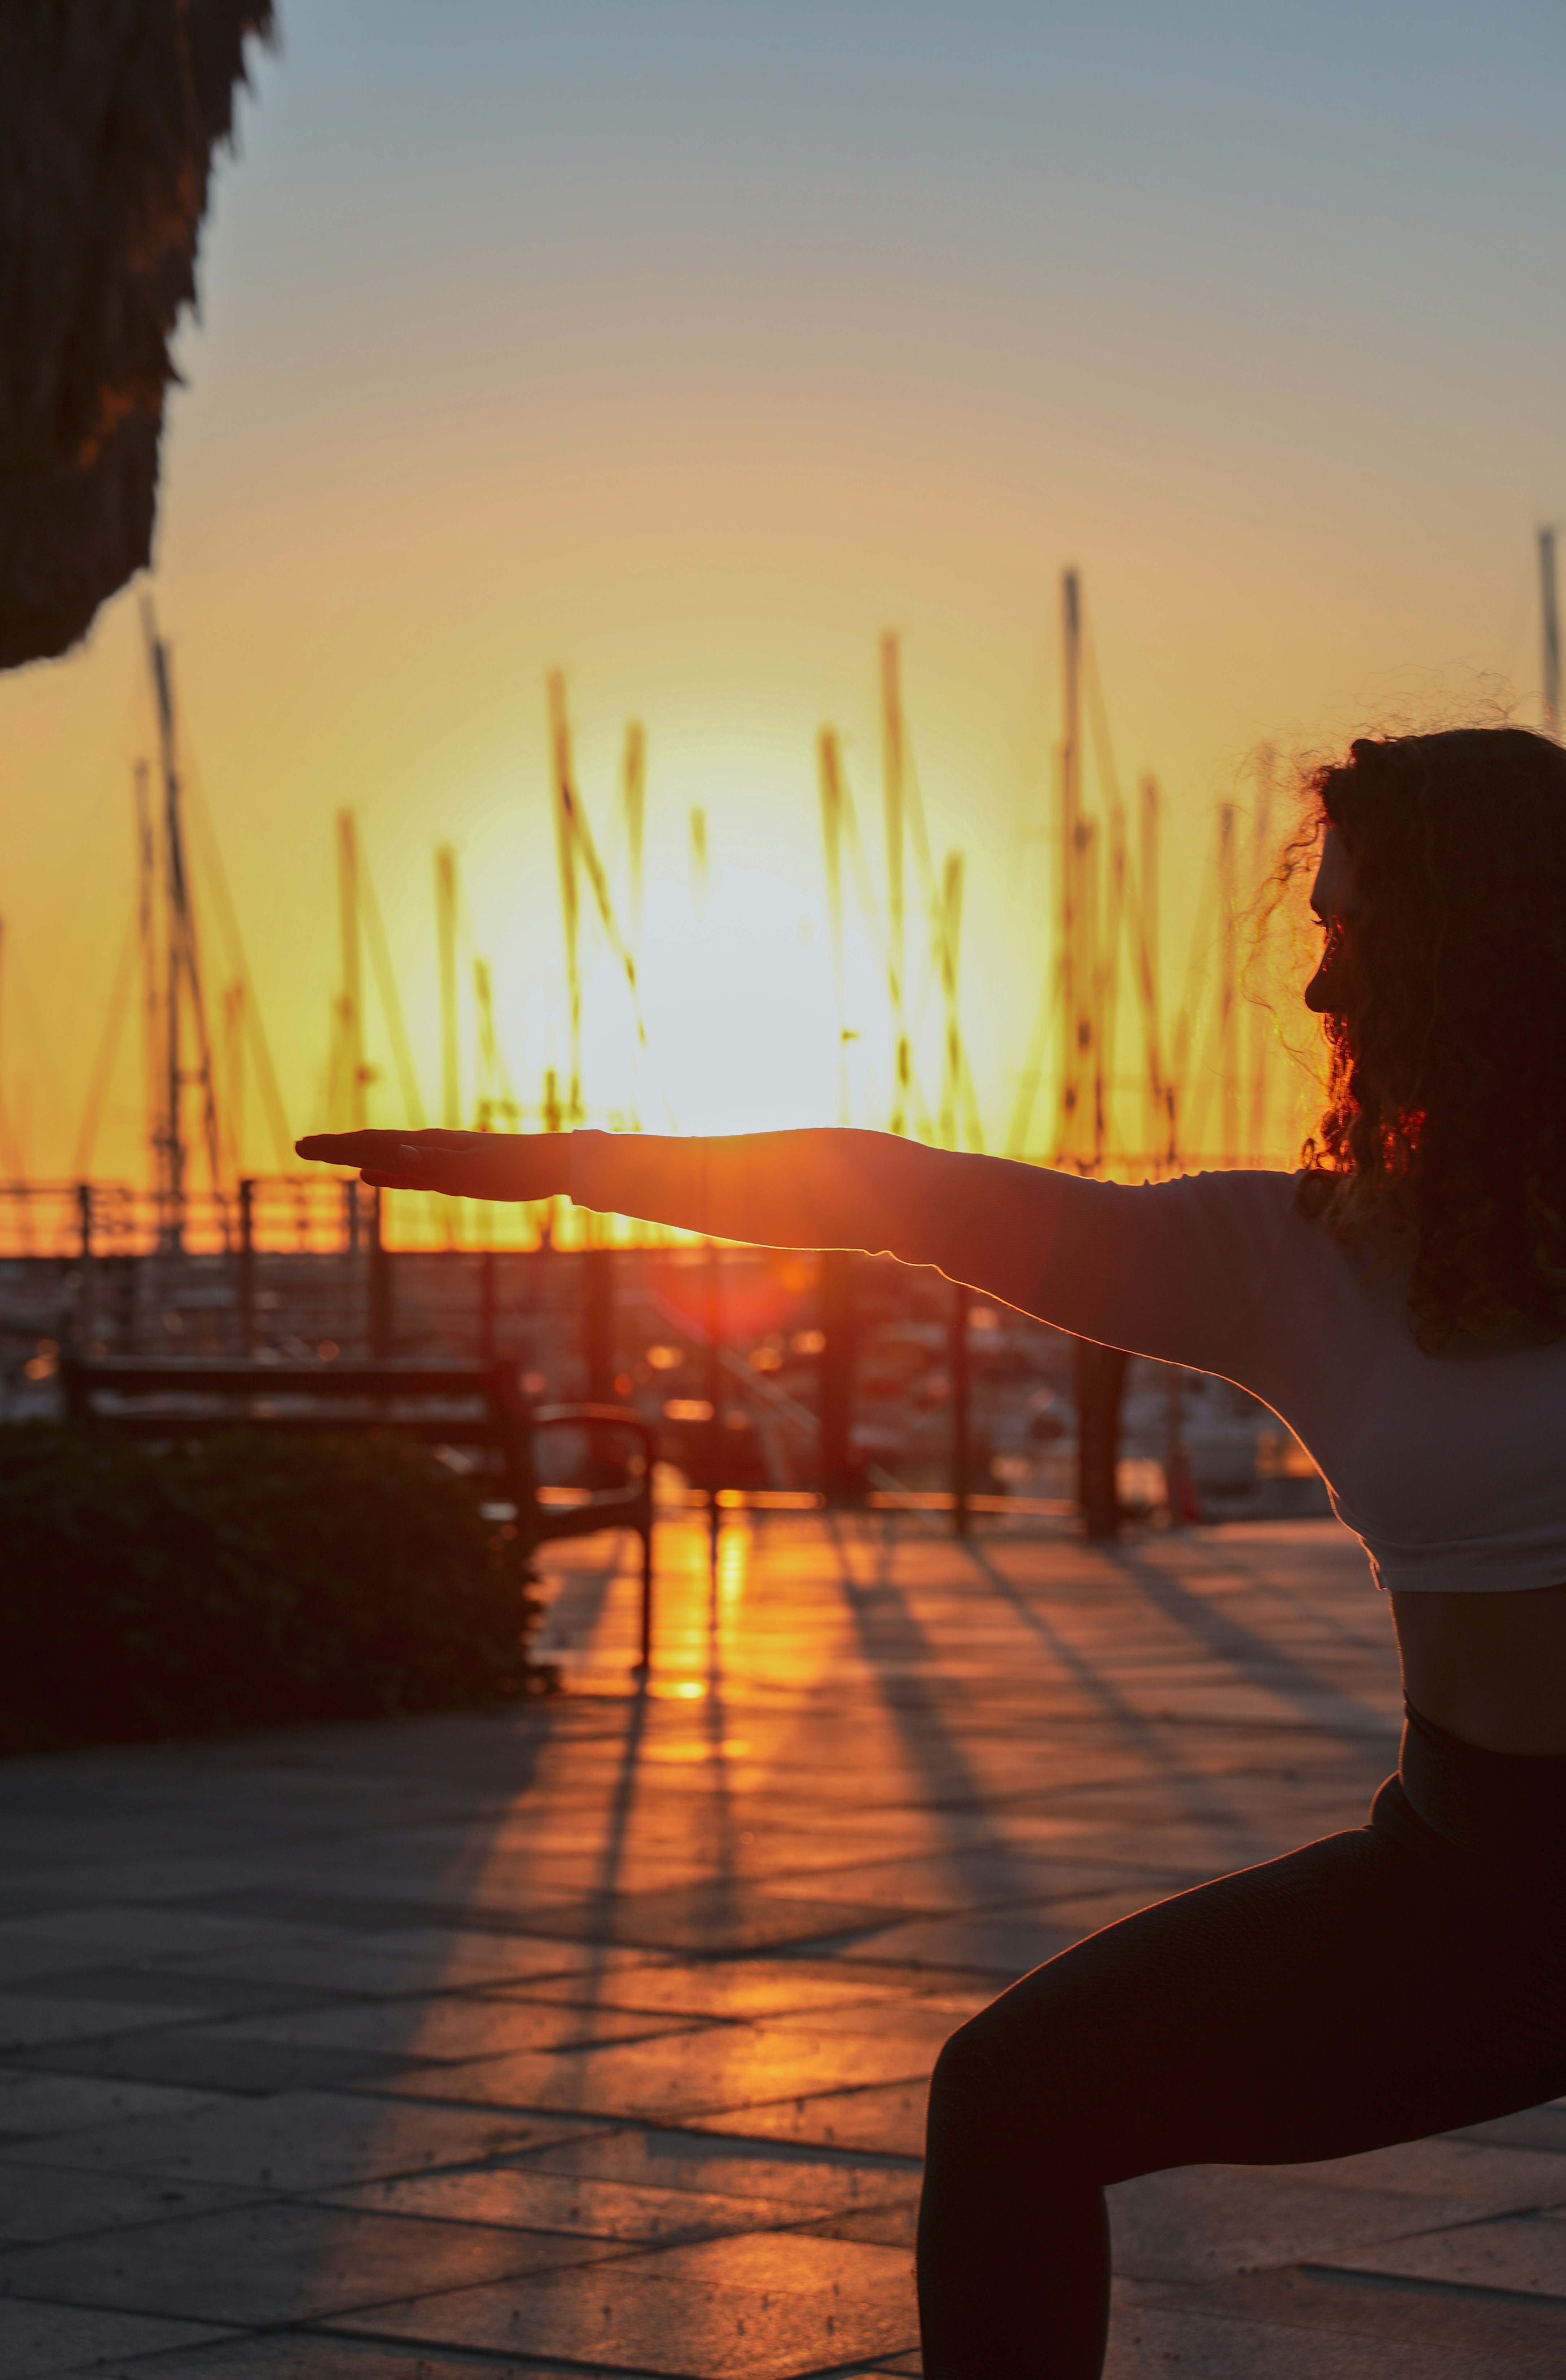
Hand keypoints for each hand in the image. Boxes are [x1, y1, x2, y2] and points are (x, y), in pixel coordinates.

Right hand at [294, 1130, 571, 1203]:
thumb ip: (432, 1163)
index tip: (302, 1145)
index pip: (371, 1142)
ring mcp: (437, 1158)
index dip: (336, 1146)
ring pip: (384, 1155)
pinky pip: (406, 1172)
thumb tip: (394, 1152)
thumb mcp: (474, 1169)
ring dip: (354, 1156)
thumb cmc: (516, 1168)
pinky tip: (373, 1176)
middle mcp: (428, 1147)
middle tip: (299, 1145)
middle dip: (335, 1146)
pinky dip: (384, 1172)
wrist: (552, 1164)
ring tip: (328, 1155)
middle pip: (371, 1144)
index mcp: (428, 1145)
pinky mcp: (450, 1172)